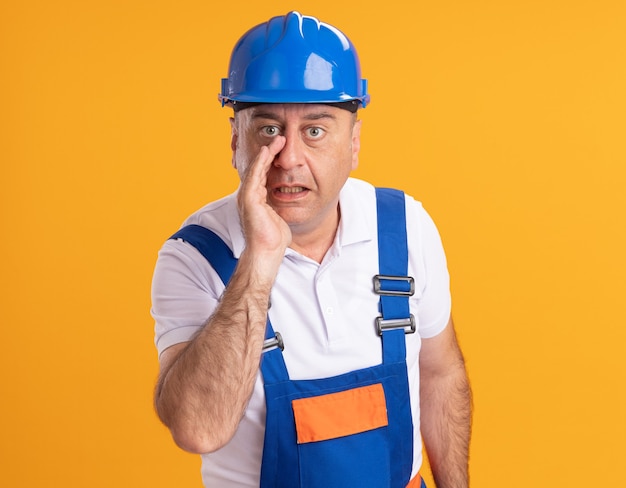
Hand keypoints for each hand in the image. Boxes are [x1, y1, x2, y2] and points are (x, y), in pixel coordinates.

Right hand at [237, 136, 291, 269]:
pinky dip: (260, 162)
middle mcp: (249, 195)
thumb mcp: (279, 216)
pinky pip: (254, 175)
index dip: (271, 160)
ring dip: (266, 153)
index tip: (281, 148)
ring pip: (256, 168)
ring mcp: (247, 196)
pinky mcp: (249, 199)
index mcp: (256, 198)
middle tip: (280, 138)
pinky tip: (267, 152)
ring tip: (277, 140)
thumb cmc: (273, 239)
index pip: (263, 174)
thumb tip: (289, 200)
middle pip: (258, 167)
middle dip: (269, 152)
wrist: (267, 252)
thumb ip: (279, 205)